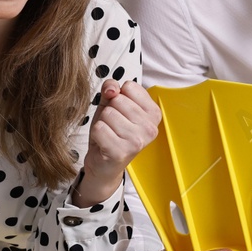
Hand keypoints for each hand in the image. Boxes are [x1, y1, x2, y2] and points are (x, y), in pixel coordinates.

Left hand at [75, 79, 161, 207]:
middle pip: (118, 100)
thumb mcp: (111, 105)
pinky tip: (103, 142)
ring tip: (109, 134)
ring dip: (102, 123)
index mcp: (154, 113)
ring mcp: (137, 141)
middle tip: (113, 126)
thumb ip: (112, 88)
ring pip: (108, 114)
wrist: (103, 164)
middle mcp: (150, 128)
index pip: (130, 86)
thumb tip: (111, 88)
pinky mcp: (121, 152)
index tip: (121, 111)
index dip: (119, 96)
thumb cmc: (111, 132)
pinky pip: (99, 128)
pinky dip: (96, 134)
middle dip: (109, 110)